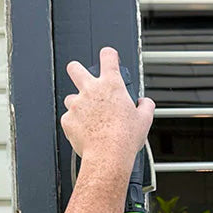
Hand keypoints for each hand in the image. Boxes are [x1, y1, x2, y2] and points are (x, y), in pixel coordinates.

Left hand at [61, 46, 154, 169]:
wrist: (108, 156)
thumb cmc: (125, 138)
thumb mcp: (145, 120)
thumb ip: (145, 106)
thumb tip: (144, 103)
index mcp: (111, 85)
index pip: (108, 57)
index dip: (109, 55)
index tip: (109, 58)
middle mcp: (91, 90)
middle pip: (75, 68)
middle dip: (77, 70)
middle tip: (84, 80)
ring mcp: (76, 104)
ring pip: (70, 97)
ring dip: (78, 105)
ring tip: (90, 119)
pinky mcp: (67, 120)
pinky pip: (69, 119)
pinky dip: (76, 125)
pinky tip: (87, 133)